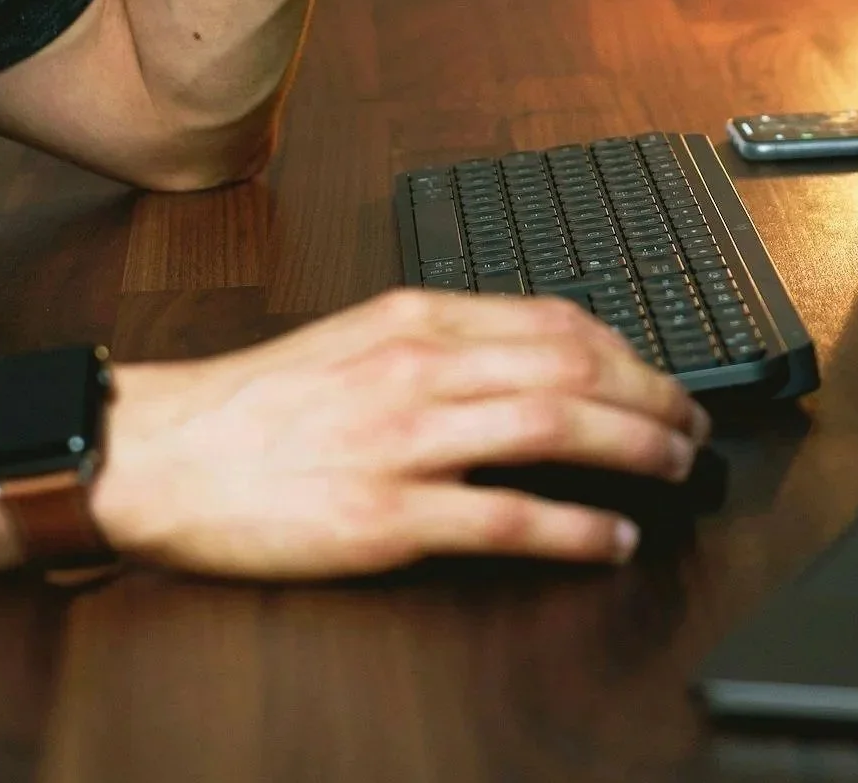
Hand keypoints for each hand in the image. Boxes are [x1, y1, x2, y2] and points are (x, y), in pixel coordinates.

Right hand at [94, 289, 711, 577]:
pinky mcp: (386, 515)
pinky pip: (505, 517)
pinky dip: (575, 528)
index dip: (625, 346)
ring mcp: (404, 440)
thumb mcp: (355, 337)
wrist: (165, 452)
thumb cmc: (256, 402)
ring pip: (553, 427)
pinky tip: (612, 539)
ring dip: (634, 447)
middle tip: (692, 423)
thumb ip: (438, 338)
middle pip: (570, 365)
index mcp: (413, 317)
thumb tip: (526, 352)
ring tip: (675, 466)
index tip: (659, 371)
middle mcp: (418, 365)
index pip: (550, 317)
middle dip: (650, 393)